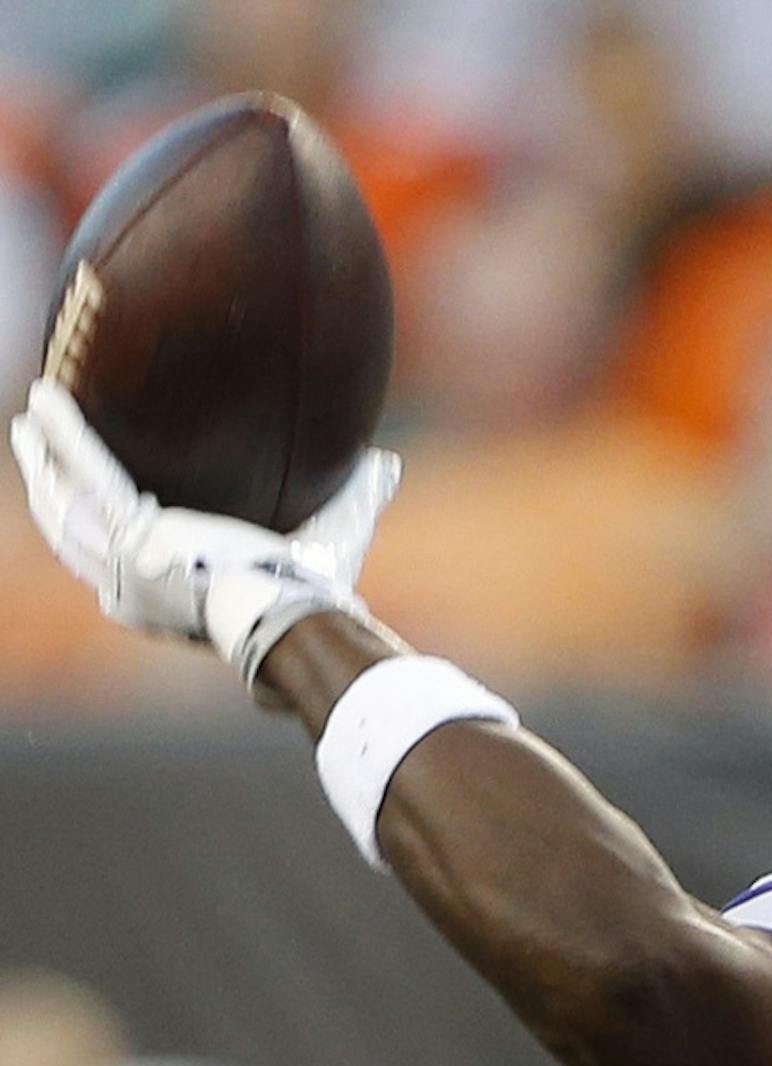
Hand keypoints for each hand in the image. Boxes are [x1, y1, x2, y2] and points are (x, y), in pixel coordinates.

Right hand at [10, 377, 398, 678]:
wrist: (296, 614)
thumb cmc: (316, 593)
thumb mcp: (334, 539)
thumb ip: (357, 499)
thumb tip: (388, 463)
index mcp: (172, 598)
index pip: (123, 570)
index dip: (103, 538)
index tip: (98, 507)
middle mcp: (140, 591)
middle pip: (78, 539)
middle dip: (53, 495)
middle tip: (38, 453)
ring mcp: (128, 567)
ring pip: (67, 509)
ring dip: (44, 464)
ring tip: (30, 425)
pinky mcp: (131, 537)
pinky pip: (88, 475)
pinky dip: (64, 437)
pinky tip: (45, 398)